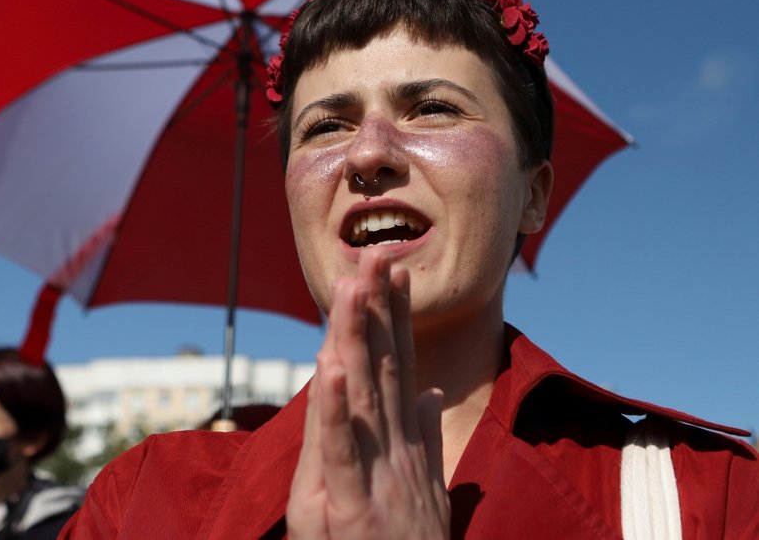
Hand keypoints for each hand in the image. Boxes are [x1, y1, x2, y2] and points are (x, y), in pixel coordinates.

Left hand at [287, 247, 449, 539]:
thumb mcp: (425, 492)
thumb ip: (426, 438)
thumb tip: (429, 392)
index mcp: (406, 445)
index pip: (401, 367)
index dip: (396, 317)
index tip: (393, 271)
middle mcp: (396, 452)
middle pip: (385, 368)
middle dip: (378, 309)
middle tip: (375, 253)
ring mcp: (377, 477)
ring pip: (363, 396)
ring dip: (357, 339)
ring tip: (352, 289)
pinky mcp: (352, 508)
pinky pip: (340, 452)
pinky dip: (336, 410)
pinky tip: (332, 369)